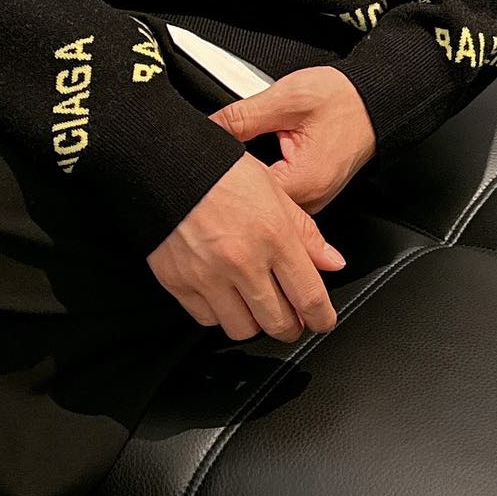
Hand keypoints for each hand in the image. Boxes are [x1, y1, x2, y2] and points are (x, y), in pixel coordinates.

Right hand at [147, 151, 345, 342]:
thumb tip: (332, 262)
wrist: (164, 166)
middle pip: (278, 323)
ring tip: (255, 305)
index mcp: (273, 236)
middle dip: (291, 327)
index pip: (309, 296)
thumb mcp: (274, 192)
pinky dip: (219, 313)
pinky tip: (223, 294)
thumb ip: (306, 233)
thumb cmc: (219, 172)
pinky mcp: (179, 283)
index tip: (322, 321)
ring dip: (254, 322)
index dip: (322, 318)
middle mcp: (242, 261)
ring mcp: (209, 276)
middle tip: (291, 318)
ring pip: (243, 329)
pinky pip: (207, 319)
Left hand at [208, 66, 376, 212]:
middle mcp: (310, 201)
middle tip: (223, 152)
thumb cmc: (343, 100)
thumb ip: (242, 116)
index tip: (212, 157)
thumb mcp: (286, 99)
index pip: (245, 196)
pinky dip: (266, 182)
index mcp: (303, 183)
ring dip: (250, 184)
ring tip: (243, 158)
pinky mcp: (312, 193)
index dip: (224, 176)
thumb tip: (208, 127)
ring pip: (266, 204)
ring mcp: (312, 201)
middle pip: (255, 206)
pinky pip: (281, 197)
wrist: (375, 100)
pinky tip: (259, 163)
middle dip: (234, 181)